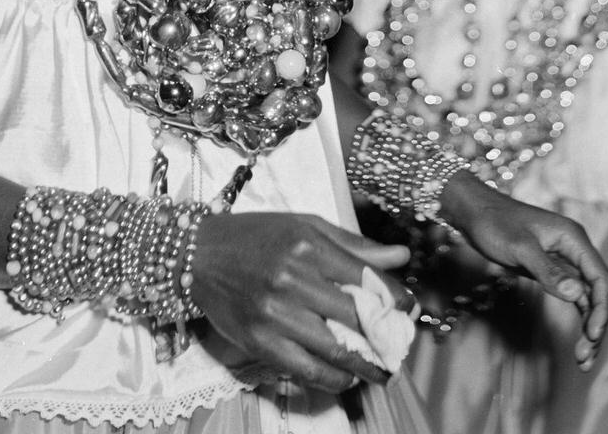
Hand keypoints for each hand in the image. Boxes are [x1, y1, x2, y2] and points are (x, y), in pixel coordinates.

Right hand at [190, 212, 412, 392]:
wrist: (199, 256)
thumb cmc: (257, 236)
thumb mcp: (306, 226)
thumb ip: (354, 245)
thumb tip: (401, 257)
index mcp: (308, 246)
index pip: (365, 277)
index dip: (394, 297)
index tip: (408, 308)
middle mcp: (293, 280)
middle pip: (355, 316)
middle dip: (386, 334)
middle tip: (401, 342)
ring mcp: (275, 315)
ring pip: (336, 350)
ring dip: (367, 365)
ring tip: (384, 369)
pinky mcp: (260, 343)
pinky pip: (306, 370)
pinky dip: (333, 379)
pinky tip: (347, 377)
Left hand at [440, 172, 607, 368]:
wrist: (474, 212)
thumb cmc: (495, 223)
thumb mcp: (520, 248)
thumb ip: (548, 271)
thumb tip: (577, 295)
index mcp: (573, 238)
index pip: (600, 277)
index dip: (601, 308)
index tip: (592, 336)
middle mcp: (573, 249)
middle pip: (597, 291)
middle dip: (596, 324)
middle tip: (586, 357)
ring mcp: (564, 260)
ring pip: (586, 298)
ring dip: (588, 326)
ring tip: (583, 358)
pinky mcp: (551, 270)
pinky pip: (572, 296)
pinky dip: (576, 317)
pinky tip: (577, 340)